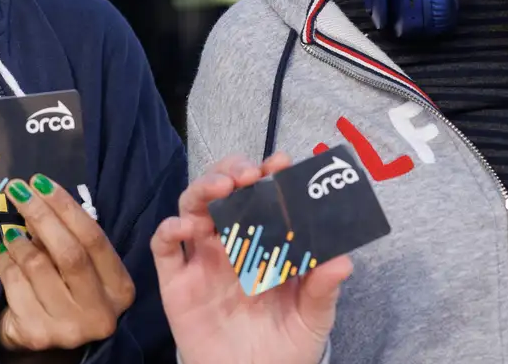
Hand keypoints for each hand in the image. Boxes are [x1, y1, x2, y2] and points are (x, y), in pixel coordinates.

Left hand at [0, 175, 134, 353]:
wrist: (45, 336)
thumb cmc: (67, 288)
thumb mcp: (78, 262)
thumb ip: (65, 233)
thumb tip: (36, 196)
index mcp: (119, 288)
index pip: (94, 238)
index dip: (65, 206)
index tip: (40, 182)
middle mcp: (100, 313)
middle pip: (68, 253)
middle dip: (40, 214)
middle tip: (17, 188)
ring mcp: (69, 328)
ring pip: (36, 266)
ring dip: (18, 241)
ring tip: (12, 234)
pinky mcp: (37, 335)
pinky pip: (14, 283)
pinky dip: (5, 261)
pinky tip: (7, 256)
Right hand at [152, 153, 352, 363]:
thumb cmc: (285, 347)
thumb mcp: (312, 319)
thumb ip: (322, 289)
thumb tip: (343, 260)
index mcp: (264, 243)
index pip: (263, 196)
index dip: (269, 174)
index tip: (281, 163)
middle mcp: (229, 243)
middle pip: (221, 192)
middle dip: (232, 171)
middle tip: (248, 174)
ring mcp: (201, 260)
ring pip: (192, 208)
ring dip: (203, 189)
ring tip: (222, 188)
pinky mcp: (177, 283)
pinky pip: (164, 248)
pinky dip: (169, 229)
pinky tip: (185, 227)